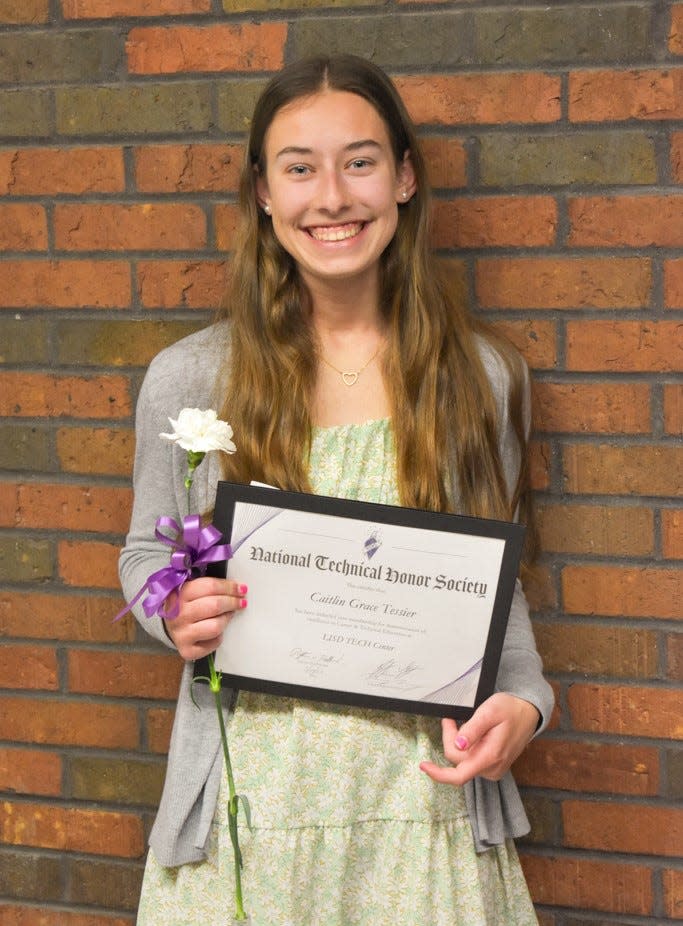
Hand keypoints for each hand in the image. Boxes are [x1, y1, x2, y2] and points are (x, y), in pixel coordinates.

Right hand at [162, 577, 246, 660]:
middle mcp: (178, 614)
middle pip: (215, 606)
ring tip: (228, 615)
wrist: (169, 626)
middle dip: (233, 602)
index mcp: (179, 594)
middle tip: (241, 602)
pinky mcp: (187, 650)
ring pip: (216, 626)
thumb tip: (236, 588)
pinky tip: (216, 632)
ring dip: (226, 619)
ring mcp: (181, 634)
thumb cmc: (185, 606)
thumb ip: (210, 587)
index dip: (229, 587)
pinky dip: (219, 637)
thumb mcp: (191, 590)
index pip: (210, 587)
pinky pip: (213, 643)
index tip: (241, 589)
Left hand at [419, 692, 539, 786]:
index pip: (459, 775)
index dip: (439, 773)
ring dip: (458, 743)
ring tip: (466, 723)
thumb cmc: (510, 709)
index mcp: (490, 757)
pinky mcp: (493, 766)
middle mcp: (491, 769)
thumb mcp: (490, 712)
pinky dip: (466, 746)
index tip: (423, 765)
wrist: (529, 713)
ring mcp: (493, 769)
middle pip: (457, 760)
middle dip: (450, 738)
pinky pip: (471, 759)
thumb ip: (473, 729)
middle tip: (451, 718)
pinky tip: (473, 733)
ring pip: (463, 760)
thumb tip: (458, 744)